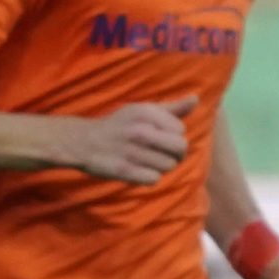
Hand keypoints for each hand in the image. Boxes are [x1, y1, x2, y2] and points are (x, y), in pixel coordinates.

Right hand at [66, 96, 197, 183]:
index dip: (173, 137)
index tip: (160, 138)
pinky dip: (149, 178)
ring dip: (161, 167)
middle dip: (175, 155)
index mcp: (146, 113)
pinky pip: (154, 179)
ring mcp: (131, 151)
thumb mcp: (141, 110)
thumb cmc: (118, 125)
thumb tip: (195, 99)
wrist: (82, 142)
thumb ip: (171, 108)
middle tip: (164, 155)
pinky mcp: (123, 170)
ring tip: (148, 162)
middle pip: (180, 149)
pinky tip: (139, 171)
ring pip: (168, 166)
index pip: (180, 131)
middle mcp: (140, 130)